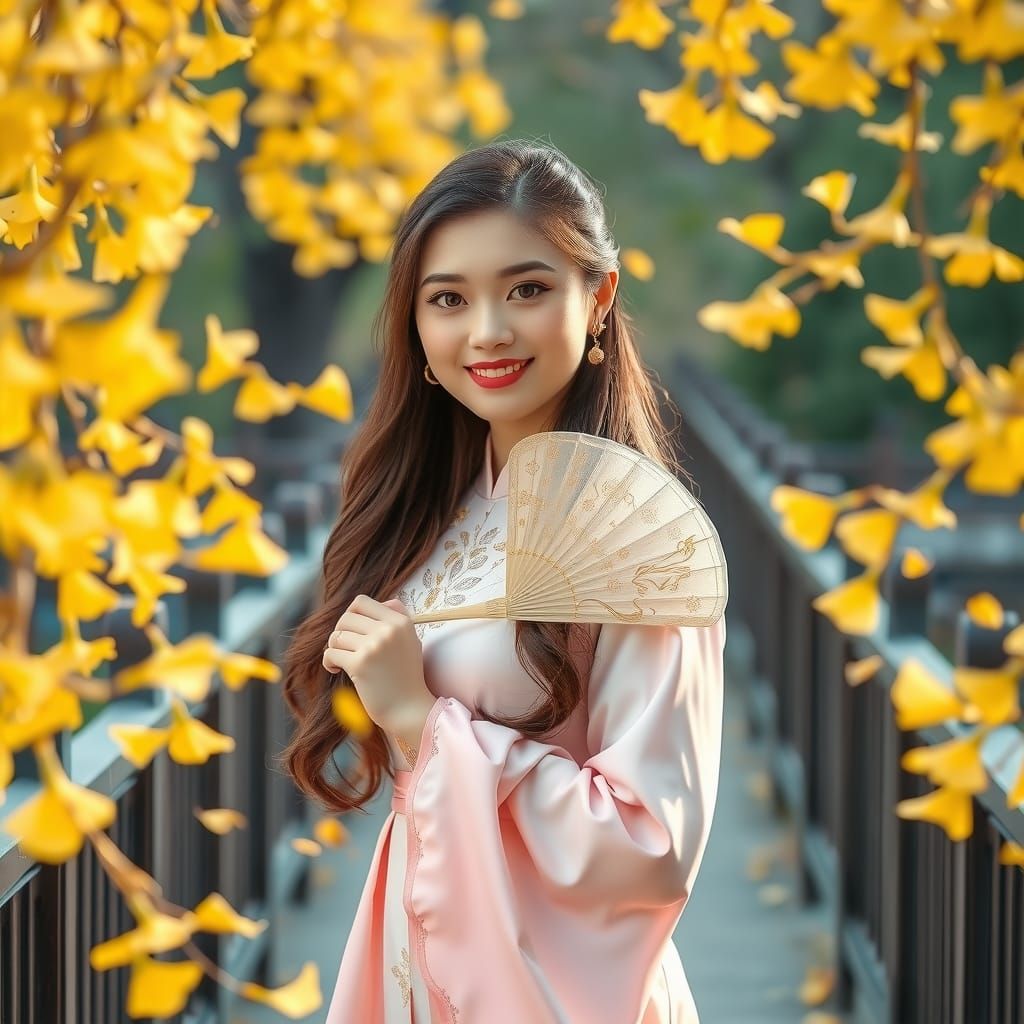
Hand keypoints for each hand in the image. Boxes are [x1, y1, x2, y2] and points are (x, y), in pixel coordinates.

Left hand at [322, 595, 434, 735]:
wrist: (410, 709)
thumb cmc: (407, 677)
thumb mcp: (411, 641)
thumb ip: (398, 618)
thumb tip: (384, 601)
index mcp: (400, 622)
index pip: (362, 602)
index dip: (351, 615)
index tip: (353, 631)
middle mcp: (388, 630)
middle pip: (346, 618)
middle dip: (341, 633)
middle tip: (346, 649)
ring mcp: (374, 646)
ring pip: (336, 635)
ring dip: (335, 649)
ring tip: (342, 661)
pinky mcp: (360, 664)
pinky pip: (331, 653)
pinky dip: (329, 662)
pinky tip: (337, 670)